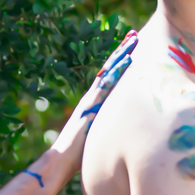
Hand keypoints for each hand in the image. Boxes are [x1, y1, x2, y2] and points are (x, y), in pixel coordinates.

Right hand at [50, 30, 137, 170]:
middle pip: (109, 68)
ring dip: (122, 54)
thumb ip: (104, 129)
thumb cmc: (77, 154)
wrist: (60, 159)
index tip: (130, 49)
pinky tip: (129, 60)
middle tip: (134, 35)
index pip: (109, 78)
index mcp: (94, 103)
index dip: (119, 62)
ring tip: (134, 40)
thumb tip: (117, 132)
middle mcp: (93, 97)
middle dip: (122, 51)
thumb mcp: (95, 137)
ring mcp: (92, 99)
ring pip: (110, 71)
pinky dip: (118, 71)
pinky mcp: (92, 105)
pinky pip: (108, 85)